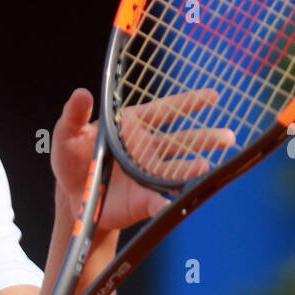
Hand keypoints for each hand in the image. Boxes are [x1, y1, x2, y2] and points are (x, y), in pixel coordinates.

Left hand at [50, 88, 234, 231]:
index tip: (212, 96)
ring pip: (179, 169)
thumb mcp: (67, 134)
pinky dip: (170, 202)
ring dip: (194, 168)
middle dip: (205, 138)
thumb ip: (74, 115)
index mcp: (134, 126)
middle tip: (227, 136)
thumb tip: (80, 93)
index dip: (188, 103)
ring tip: (207, 166)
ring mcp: (150, 174)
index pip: (165, 111)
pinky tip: (179, 201)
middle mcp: (148, 149)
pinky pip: (161, 200)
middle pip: (182, 141)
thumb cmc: (73, 159)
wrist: (73, 196)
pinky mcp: (145, 199)